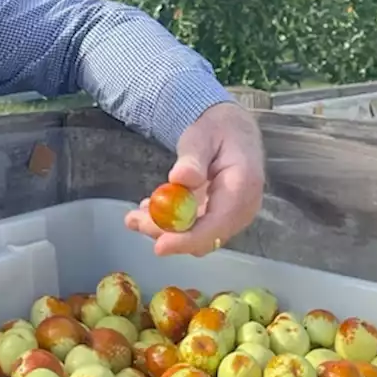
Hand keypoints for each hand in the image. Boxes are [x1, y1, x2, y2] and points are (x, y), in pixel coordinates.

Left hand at [125, 101, 264, 255]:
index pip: (217, 223)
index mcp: (242, 187)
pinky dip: (170, 225)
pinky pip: (194, 230)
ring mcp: (232, 217)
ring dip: (164, 230)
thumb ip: (193, 158)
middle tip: (134, 220)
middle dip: (167, 234)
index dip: (188, 239)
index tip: (159, 246)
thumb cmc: (217, 130)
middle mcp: (242, 209)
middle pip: (204, 237)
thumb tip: (181, 178)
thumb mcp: (202, 136)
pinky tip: (150, 210)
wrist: (233, 131)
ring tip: (135, 216)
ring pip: (196, 237)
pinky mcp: (219, 218)